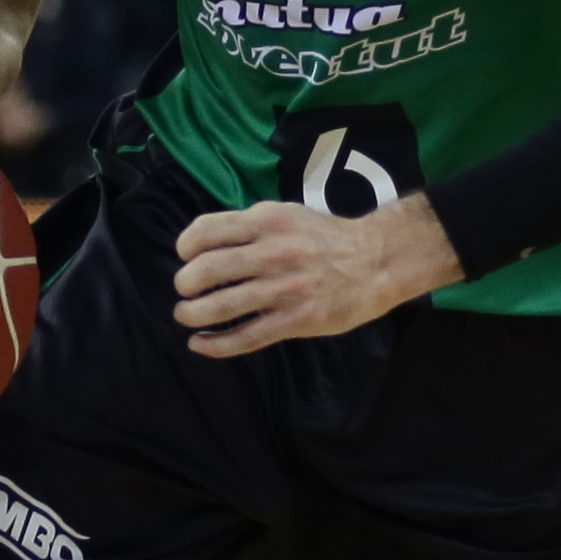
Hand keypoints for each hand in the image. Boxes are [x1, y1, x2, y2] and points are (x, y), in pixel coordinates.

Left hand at [173, 190, 460, 356]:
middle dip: (185, 284)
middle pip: (206, 270)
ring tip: (186, 315)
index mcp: (267, 221)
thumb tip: (204, 245)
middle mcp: (272, 253)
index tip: (185, 257)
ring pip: (221, 307)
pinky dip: (216, 344)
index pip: (206, 231)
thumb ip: (249, 227)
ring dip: (192, 314)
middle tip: (185, 290)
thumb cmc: (324, 238)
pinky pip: (246, 337)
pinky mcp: (296, 320)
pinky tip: (200, 344)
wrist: (375, 261)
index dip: (186, 247)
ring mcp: (284, 289)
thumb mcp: (286, 215)